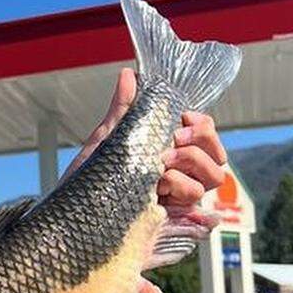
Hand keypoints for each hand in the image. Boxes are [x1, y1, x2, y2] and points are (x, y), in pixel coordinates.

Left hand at [61, 68, 227, 201]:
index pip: (204, 131)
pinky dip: (179, 188)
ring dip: (189, 164)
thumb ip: (122, 109)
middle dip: (200, 141)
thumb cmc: (89, 178)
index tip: (183, 117)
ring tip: (160, 166)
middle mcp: (180, 173)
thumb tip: (129, 74)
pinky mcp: (175, 218)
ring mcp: (179, 196)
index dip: (202, 123)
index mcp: (168, 150)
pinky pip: (195, 200)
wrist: (74, 215)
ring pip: (212, 176)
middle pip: (217, 154)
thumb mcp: (105, 140)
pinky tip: (157, 189)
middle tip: (172, 141)